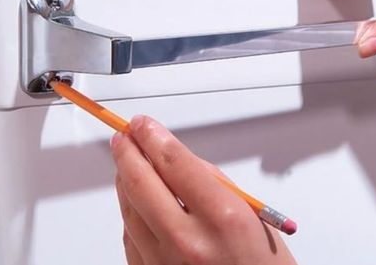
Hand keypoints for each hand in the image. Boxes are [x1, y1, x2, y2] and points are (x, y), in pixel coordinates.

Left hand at [110, 115, 296, 264]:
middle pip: (143, 182)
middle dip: (128, 152)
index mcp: (223, 218)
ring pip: (129, 209)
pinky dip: (129, 213)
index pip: (175, 162)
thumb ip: (212, 184)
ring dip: (125, 180)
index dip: (153, 136)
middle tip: (124, 136)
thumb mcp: (251, 215)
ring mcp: (166, 263)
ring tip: (126, 163)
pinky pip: (130, 238)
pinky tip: (134, 201)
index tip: (144, 124)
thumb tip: (176, 160)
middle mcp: (190, 241)